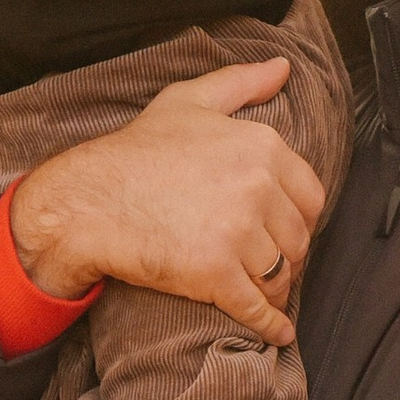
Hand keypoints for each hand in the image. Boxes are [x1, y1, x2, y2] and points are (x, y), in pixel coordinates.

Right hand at [6, 59, 317, 346]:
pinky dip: (272, 324)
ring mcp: (238, 232)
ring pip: (281, 273)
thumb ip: (240, 82)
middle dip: (286, 254)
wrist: (89, 201)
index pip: (310, 195)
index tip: (281, 228)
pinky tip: (279, 332)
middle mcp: (257, 186)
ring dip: (276, 288)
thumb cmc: (137, 151)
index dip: (298, 217)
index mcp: (261, 146)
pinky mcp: (216, 273)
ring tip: (263, 289)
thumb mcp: (189, 102)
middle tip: (268, 262)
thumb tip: (283, 67)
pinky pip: (259, 307)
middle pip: (298, 238)